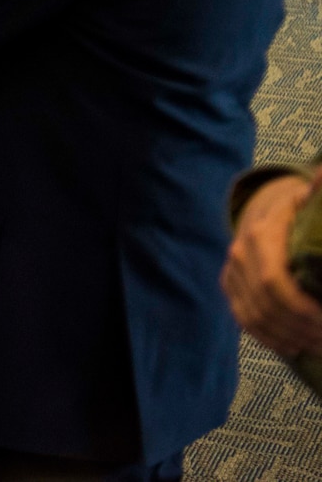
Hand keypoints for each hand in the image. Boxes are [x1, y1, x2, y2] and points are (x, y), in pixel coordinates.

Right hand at [224, 174, 321, 356]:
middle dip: (302, 328)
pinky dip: (269, 338)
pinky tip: (294, 346)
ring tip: (319, 345)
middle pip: (267, 305)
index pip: (276, 283)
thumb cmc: (301, 213)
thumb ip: (318, 195)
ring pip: (255, 316)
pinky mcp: (230, 285)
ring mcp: (232, 271)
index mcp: (261, 236)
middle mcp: (240, 254)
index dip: (303, 309)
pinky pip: (244, 319)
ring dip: (289, 337)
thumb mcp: (311, 206)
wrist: (267, 210)